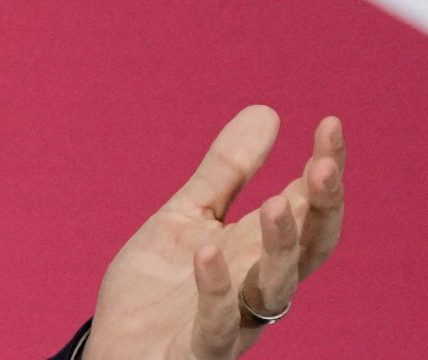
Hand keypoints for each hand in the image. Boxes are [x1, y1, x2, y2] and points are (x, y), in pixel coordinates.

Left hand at [87, 107, 346, 359]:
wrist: (117, 348)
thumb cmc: (159, 288)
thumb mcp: (189, 216)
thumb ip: (227, 172)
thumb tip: (269, 110)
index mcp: (260, 252)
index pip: (308, 208)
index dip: (325, 170)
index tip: (329, 124)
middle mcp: (258, 286)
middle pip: (309, 249)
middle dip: (322, 209)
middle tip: (322, 165)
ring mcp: (235, 319)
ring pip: (275, 287)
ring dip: (281, 246)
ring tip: (278, 201)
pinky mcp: (199, 348)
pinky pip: (217, 323)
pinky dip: (216, 289)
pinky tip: (207, 250)